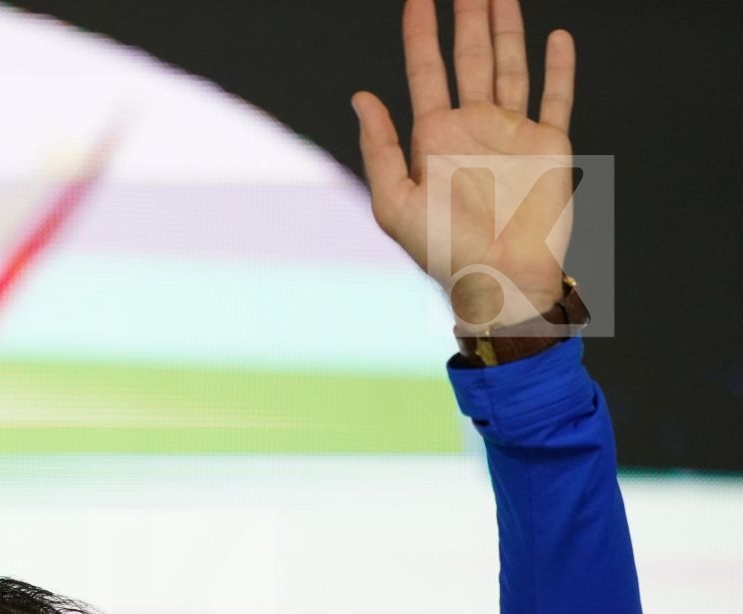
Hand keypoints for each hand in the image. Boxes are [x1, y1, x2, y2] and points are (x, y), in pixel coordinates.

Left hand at [353, 0, 574, 329]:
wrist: (499, 280)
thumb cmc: (442, 252)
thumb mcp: (395, 203)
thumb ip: (379, 148)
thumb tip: (360, 97)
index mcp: (434, 137)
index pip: (425, 69)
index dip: (421, 32)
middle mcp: (472, 127)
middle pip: (470, 56)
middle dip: (468, 17)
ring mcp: (511, 133)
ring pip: (510, 66)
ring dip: (508, 29)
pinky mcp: (549, 145)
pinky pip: (556, 97)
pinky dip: (559, 67)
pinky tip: (555, 37)